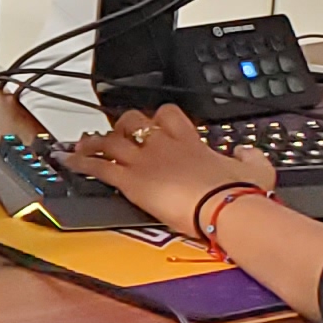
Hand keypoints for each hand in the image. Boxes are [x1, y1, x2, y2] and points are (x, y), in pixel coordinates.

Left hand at [60, 107, 276, 239]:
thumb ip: (249, 157)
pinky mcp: (131, 181)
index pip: (168, 115)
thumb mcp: (255, 168)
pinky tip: (66, 162)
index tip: (153, 124)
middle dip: (122, 127)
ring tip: (82, 145)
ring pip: (110, 140)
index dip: (156, 118)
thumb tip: (247, 153)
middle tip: (115, 135)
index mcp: (191, 141)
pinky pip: (98, 166)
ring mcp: (145, 161)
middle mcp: (164, 145)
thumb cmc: (239, 193)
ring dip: (94, 142)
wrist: (225, 207)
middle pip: (133, 121)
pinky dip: (80, 163)